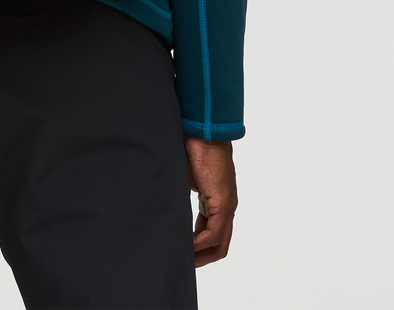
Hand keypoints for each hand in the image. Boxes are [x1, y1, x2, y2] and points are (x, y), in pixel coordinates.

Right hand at [184, 137, 237, 266]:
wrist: (202, 129)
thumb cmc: (192, 145)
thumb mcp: (184, 177)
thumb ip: (181, 193)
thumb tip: (166, 203)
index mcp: (217, 199)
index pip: (212, 233)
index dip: (198, 247)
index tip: (182, 252)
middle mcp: (226, 206)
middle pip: (220, 244)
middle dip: (202, 258)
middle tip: (183, 264)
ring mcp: (227, 205)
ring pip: (220, 243)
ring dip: (202, 255)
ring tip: (183, 260)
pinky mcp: (223, 202)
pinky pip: (214, 233)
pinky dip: (200, 244)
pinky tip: (186, 246)